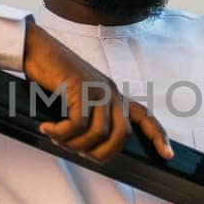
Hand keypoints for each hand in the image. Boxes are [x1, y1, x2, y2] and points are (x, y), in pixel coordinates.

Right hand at [23, 22, 172, 163]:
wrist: (36, 49)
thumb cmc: (52, 77)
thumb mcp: (76, 99)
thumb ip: (88, 118)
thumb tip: (85, 148)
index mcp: (112, 94)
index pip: (144, 116)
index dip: (158, 136)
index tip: (167, 155)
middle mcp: (110, 91)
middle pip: (122, 135)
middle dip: (101, 153)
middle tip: (77, 151)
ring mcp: (97, 89)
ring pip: (99, 134)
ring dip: (75, 144)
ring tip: (56, 138)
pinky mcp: (81, 88)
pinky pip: (77, 125)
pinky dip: (60, 133)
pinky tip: (47, 129)